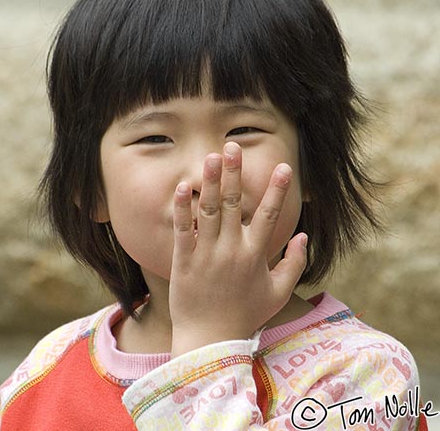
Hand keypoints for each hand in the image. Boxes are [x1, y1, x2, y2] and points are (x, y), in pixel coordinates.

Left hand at [169, 142, 306, 356]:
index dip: (277, 190)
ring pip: (210, 211)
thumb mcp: (278, 293)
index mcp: (255, 255)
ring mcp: (207, 254)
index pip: (270, 216)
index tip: (283, 166)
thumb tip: (304, 234)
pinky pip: (183, 229)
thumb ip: (294, 263)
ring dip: (211, 182)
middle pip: (235, 204)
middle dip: (235, 173)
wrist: (210, 342)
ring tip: (212, 156)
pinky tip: (183, 186)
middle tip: (233, 146)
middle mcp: (232, 250)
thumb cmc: (246, 316)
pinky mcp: (184, 260)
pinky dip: (183, 208)